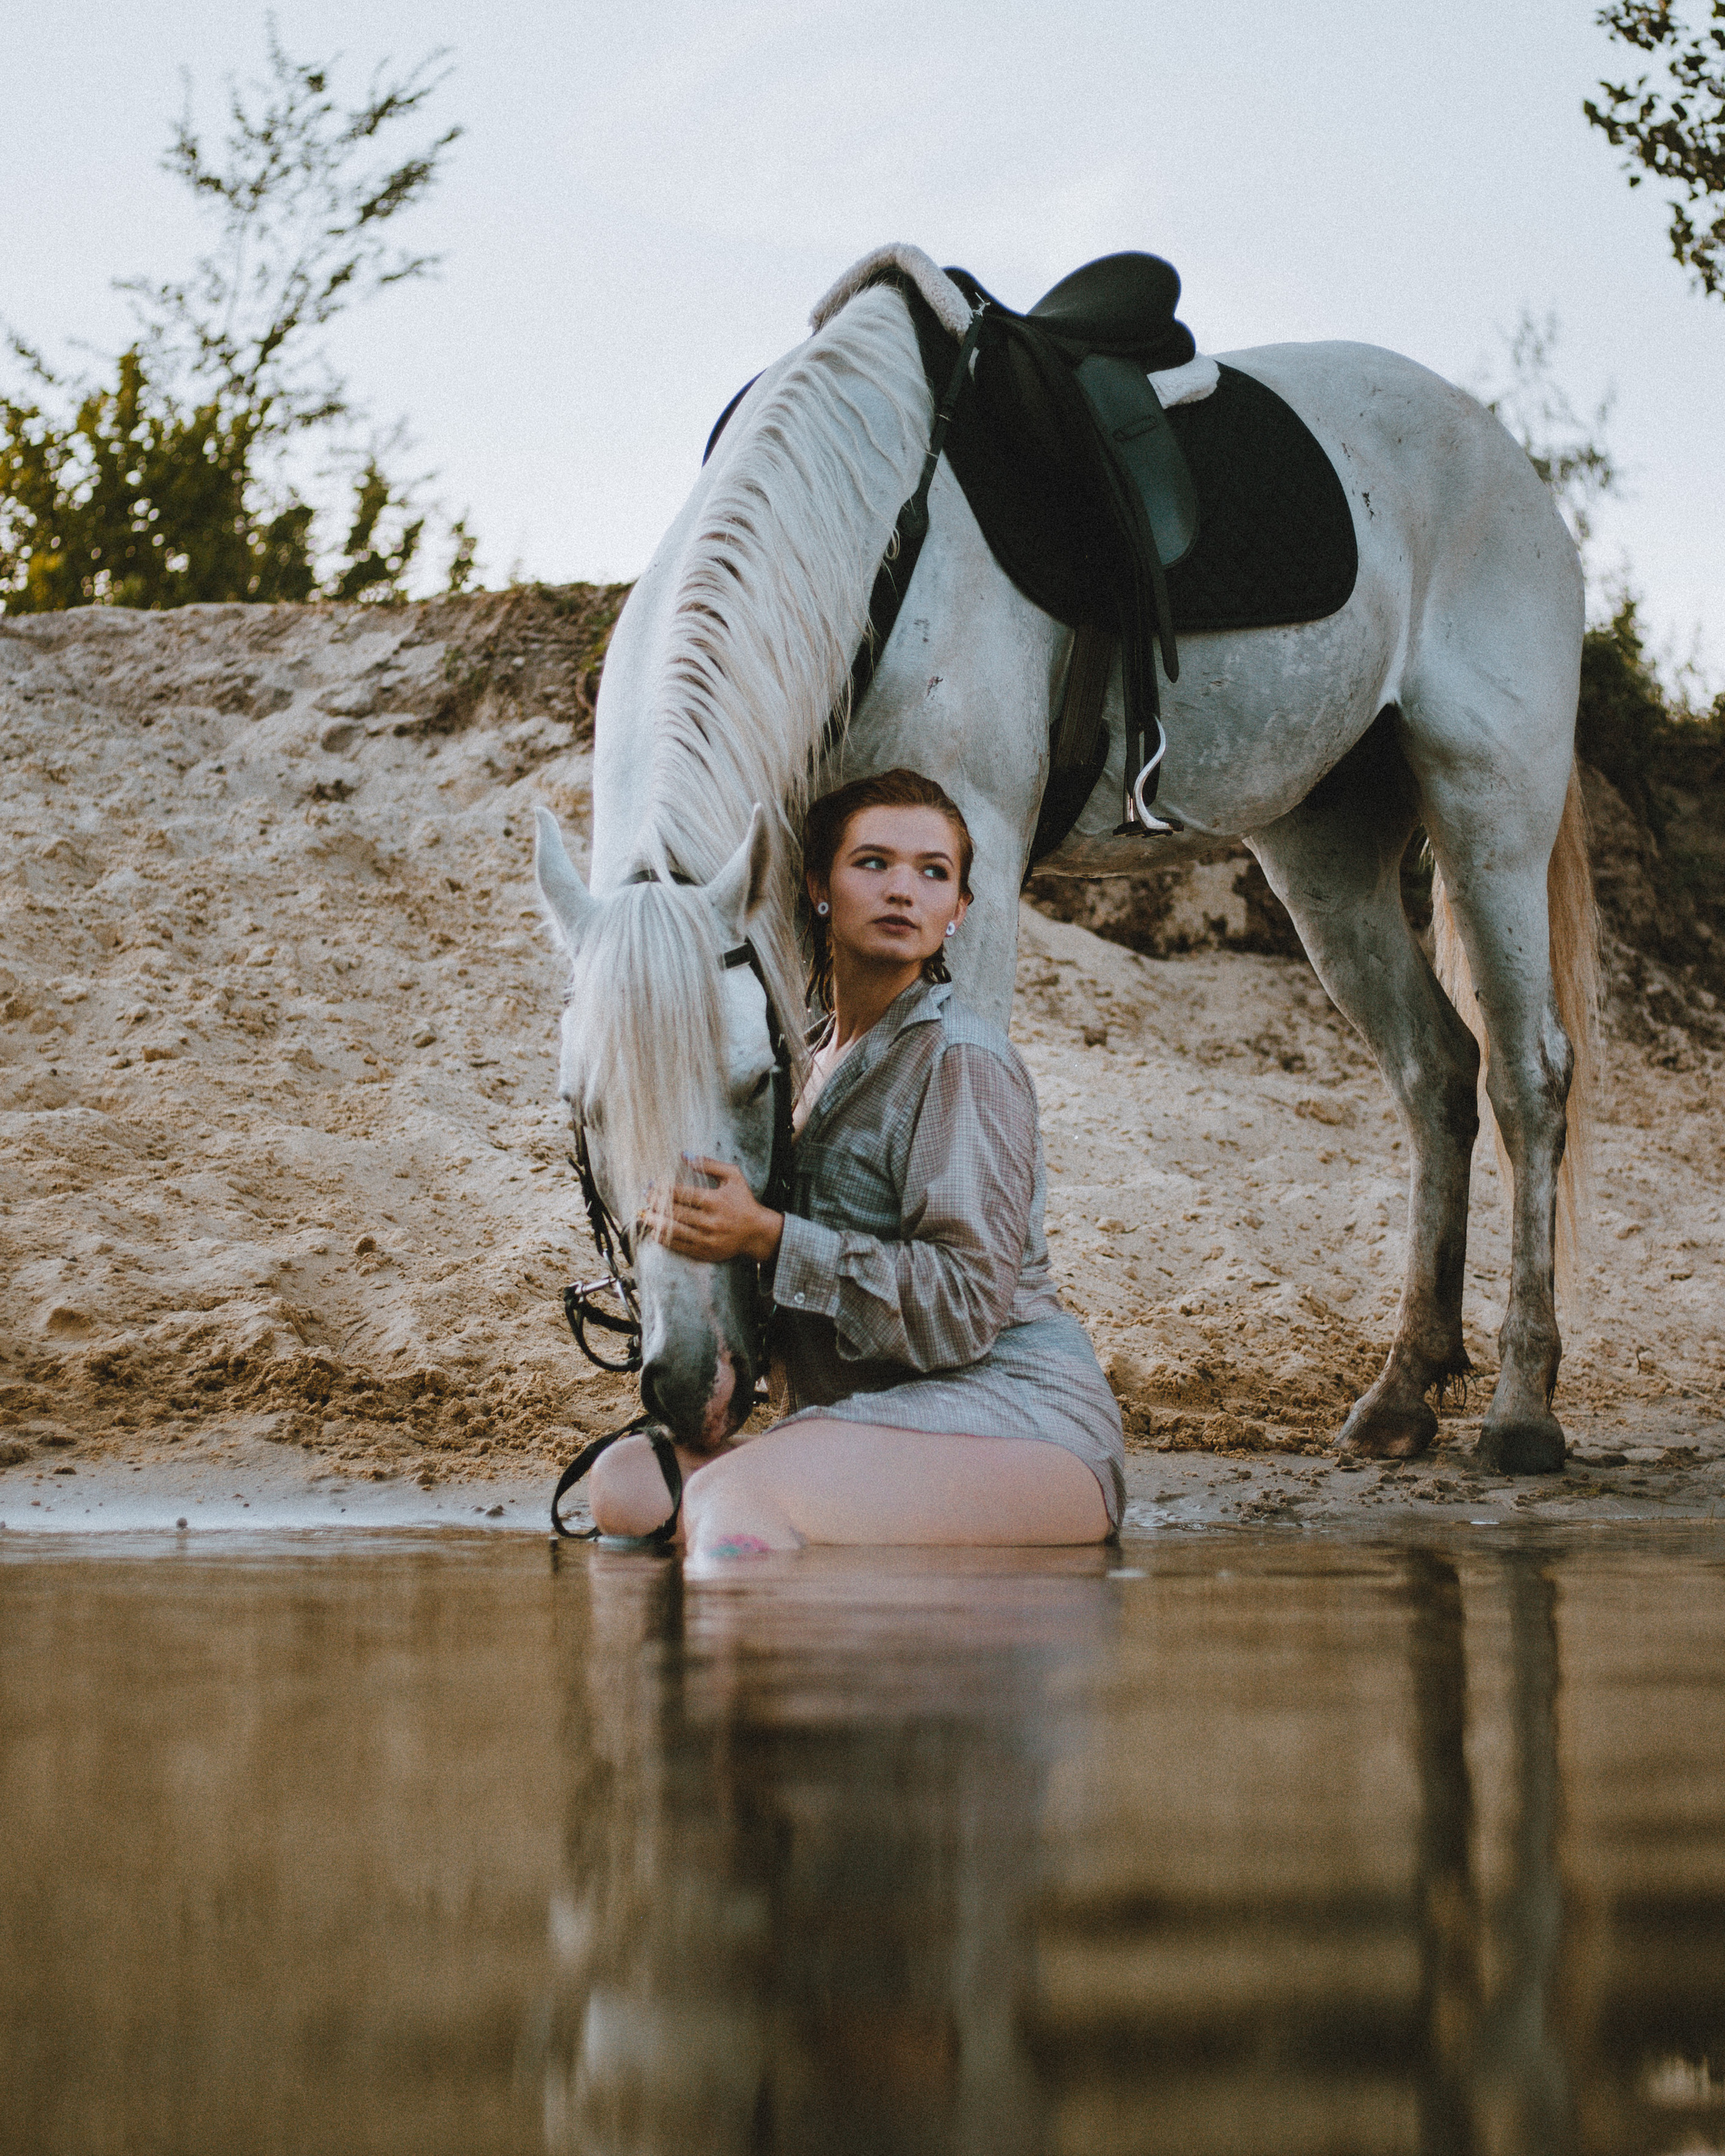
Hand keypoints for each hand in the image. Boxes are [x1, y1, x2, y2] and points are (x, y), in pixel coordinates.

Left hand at [644, 1158, 783, 1264]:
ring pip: (674, 1231)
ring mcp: (707, 1239)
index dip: (663, 1189)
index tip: (651, 1185)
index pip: (682, 1194)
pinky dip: (664, 1239)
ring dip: (655, 1223)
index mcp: (715, 1201)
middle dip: (656, 1204)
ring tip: (643, 1215)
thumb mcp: (733, 1176)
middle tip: (645, 1197)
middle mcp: (710, 1221)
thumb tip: (685, 1155)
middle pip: (675, 1212)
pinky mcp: (705, 1252)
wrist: (757, 1233)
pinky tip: (655, 1232)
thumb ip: (709, 1164)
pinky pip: (679, 1246)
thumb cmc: (744, 1201)